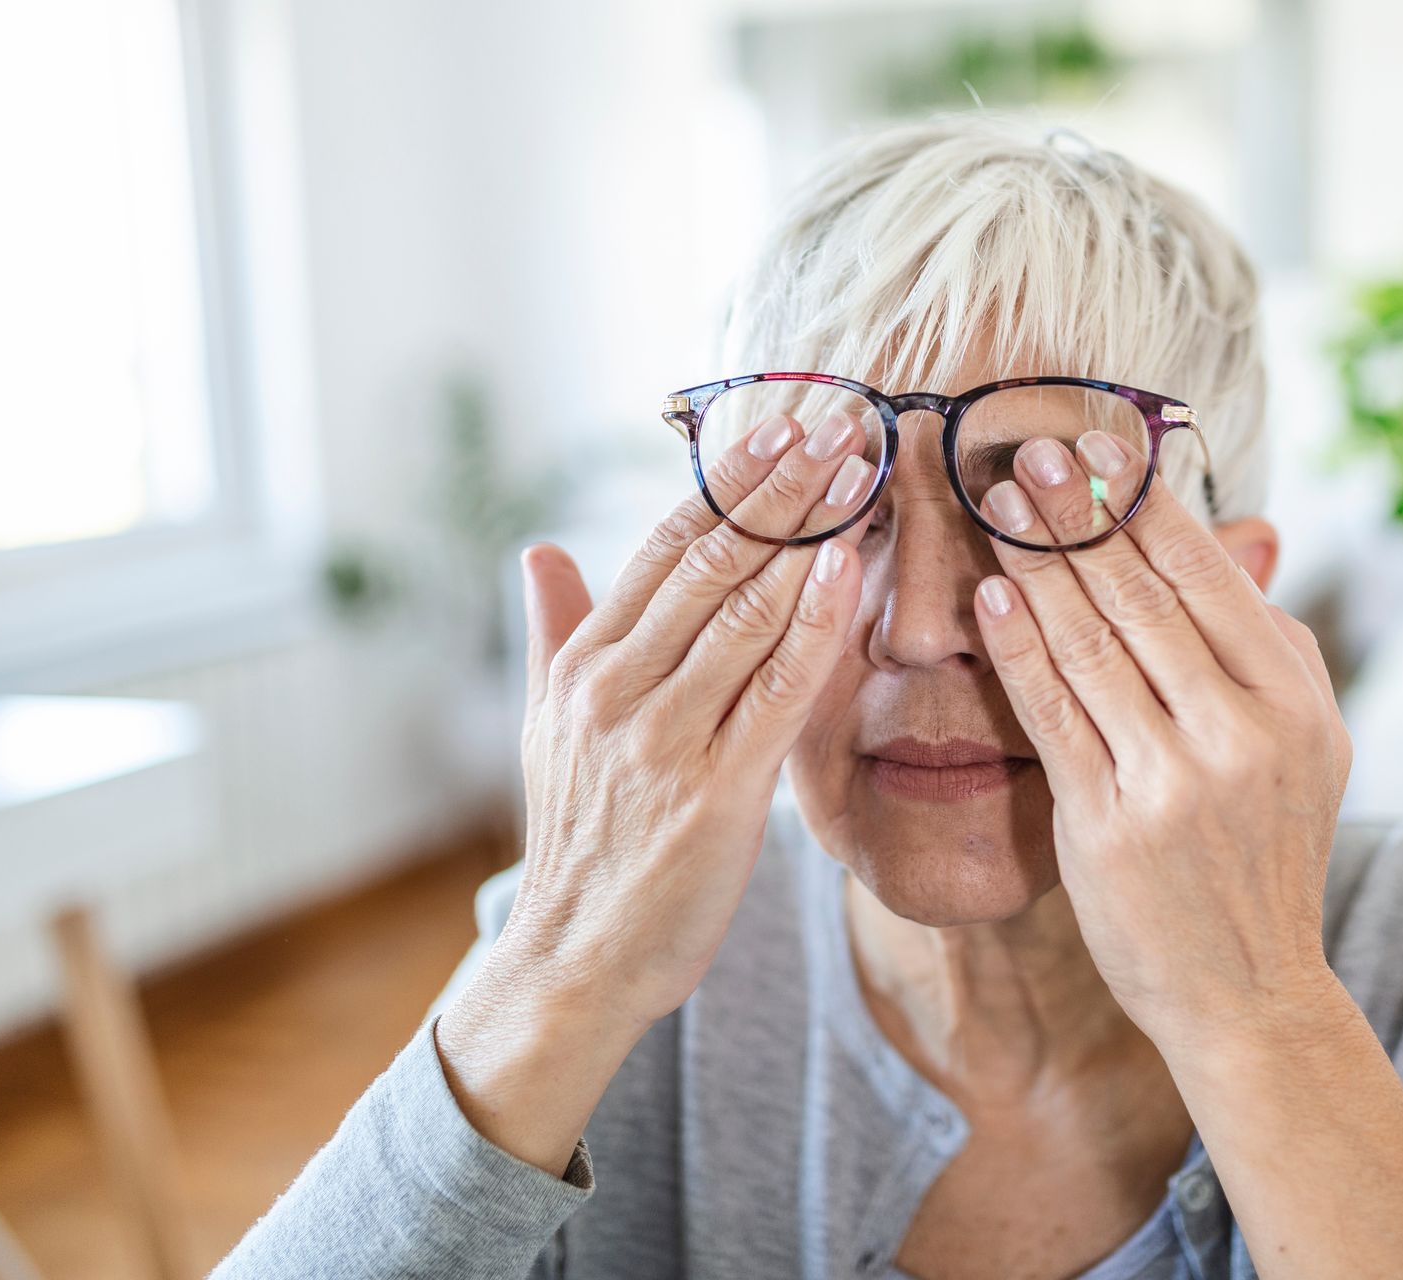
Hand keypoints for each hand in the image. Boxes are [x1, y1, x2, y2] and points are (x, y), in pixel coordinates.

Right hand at [436, 410, 872, 1171]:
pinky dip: (817, 625)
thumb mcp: (547, 728)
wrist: (575, 959)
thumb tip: (540, 549)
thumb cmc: (582, 839)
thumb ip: (554, 631)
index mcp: (583, 665)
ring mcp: (663, 740)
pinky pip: (776, 692)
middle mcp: (617, 689)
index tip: (782, 425)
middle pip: (712, 563)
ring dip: (810, 534)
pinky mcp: (714, 794)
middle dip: (781, 485)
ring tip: (862, 469)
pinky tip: (852, 567)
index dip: (729, 482)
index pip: (665, 548)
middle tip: (841, 420)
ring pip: (747, 613)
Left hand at [970, 431, 1351, 1054]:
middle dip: (1077, 514)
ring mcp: (1174, 780)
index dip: (1143, 504)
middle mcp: (1241, 732)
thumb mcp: (1306, 743)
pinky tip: (991, 598)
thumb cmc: (1266, 853)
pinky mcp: (1109, 824)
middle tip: (1025, 448)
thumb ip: (1273, 642)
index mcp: (1293, 699)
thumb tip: (1241, 536)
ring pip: (1091, 644)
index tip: (1095, 444)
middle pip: (1140, 597)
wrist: (1249, 990)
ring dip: (1037, 563)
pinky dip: (1019, 649)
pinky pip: (1053, 715)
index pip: (1206, 576)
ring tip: (997, 502)